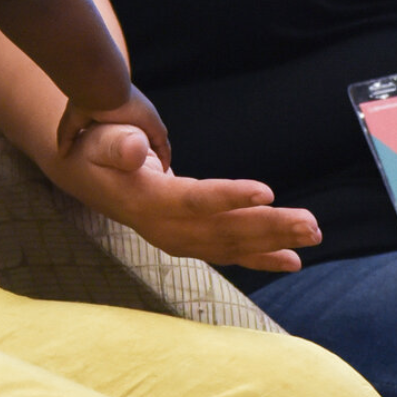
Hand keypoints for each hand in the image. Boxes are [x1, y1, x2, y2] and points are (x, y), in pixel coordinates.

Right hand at [44, 123, 316, 271]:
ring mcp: (176, 239)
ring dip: (274, 241)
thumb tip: (137, 149)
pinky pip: (227, 253)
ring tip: (312, 235)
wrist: (84, 174)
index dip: (230, 198)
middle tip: (311, 224)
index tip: (268, 192)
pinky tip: (292, 259)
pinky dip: (261, 256)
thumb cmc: (95, 146)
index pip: (194, 201)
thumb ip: (118, 144)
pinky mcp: (187, 241)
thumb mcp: (98, 137)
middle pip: (223, 230)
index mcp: (146, 200)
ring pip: (231, 244)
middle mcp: (164, 228)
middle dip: (270, 227)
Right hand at [54, 82, 170, 169]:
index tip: (129, 158)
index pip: (129, 129)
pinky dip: (165, 156)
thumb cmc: (87, 98)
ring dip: (157, 154)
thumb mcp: (75, 120)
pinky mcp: (154, 125)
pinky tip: (164, 169)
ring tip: (157, 171)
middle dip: (146, 149)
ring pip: (156, 140)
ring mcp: (146, 119)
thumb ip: (68, 135)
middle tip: (144, 167)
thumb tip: (62, 153)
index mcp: (119, 111)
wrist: (101, 87)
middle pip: (145, 135)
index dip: (130, 142)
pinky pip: (163, 146)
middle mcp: (135, 114)